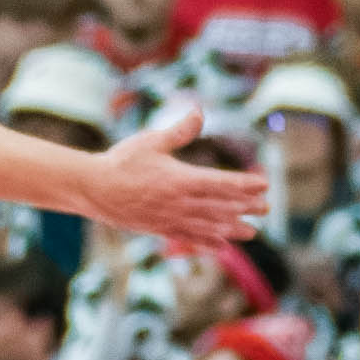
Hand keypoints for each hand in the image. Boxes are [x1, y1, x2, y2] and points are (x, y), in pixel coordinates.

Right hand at [67, 103, 265, 249]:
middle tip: (267, 208)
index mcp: (180, 179)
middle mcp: (179, 202)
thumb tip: (199, 112)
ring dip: (232, 229)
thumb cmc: (121, 161)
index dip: (245, 184)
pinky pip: (188, 238)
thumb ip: (179, 131)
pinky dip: (206, 243)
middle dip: (245, 207)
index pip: (221, 182)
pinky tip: (222, 248)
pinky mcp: (159, 229)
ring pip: (208, 226)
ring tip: (253, 232)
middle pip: (220, 206)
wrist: (92, 188)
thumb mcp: (151, 141)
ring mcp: (169, 218)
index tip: (264, 184)